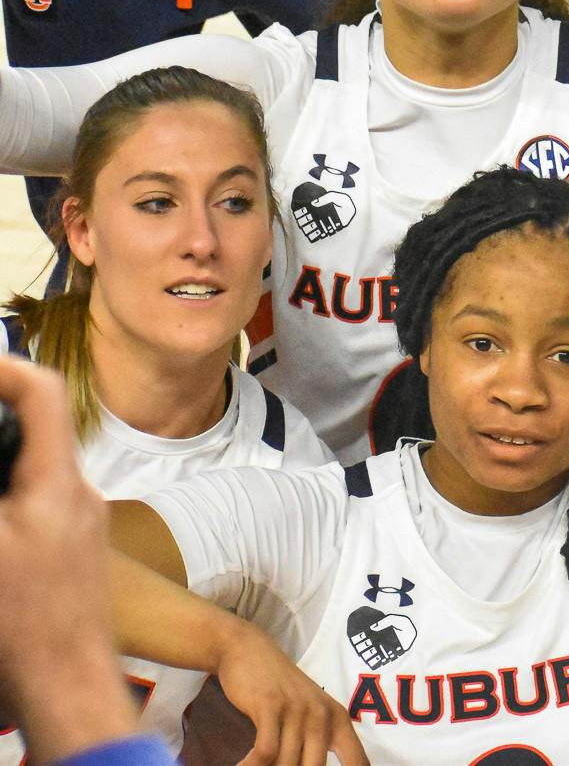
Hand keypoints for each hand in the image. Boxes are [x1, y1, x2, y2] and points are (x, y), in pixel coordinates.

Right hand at [0, 359, 132, 761]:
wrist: (68, 683)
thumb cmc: (25, 623)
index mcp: (56, 483)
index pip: (42, 394)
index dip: (3, 368)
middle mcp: (76, 494)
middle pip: (34, 427)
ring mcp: (78, 523)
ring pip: (32, 467)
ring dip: (0, 457)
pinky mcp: (72, 550)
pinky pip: (37, 503)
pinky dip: (8, 496)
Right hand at [213, 620, 368, 765]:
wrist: (249, 651)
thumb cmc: (278, 690)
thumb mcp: (306, 712)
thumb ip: (314, 743)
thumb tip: (312, 765)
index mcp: (337, 720)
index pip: (357, 761)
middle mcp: (323, 716)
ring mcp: (298, 710)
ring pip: (286, 763)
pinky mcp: (272, 707)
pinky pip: (264, 752)